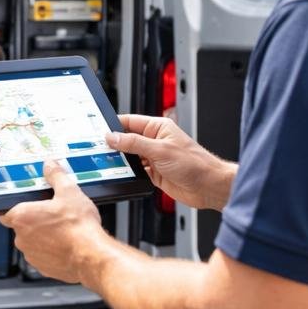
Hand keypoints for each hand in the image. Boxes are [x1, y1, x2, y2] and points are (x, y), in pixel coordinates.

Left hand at [0, 161, 106, 284]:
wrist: (91, 255)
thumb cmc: (78, 227)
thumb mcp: (69, 192)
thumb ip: (56, 176)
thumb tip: (50, 165)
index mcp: (22, 217)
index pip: (6, 211)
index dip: (17, 208)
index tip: (29, 206)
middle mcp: (21, 238)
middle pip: (22, 226)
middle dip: (35, 222)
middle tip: (54, 215)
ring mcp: (31, 255)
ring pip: (33, 242)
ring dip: (43, 237)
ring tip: (63, 230)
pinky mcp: (42, 268)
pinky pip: (43, 256)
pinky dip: (51, 252)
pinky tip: (66, 244)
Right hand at [105, 113, 234, 210]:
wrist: (208, 186)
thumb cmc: (194, 163)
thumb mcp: (160, 150)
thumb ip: (134, 143)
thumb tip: (113, 136)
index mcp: (158, 127)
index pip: (130, 122)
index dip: (114, 125)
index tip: (99, 130)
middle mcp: (155, 141)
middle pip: (127, 139)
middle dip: (114, 144)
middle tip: (99, 149)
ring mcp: (154, 157)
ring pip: (129, 156)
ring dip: (120, 160)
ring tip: (107, 162)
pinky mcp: (154, 173)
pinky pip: (135, 171)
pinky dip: (127, 172)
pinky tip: (120, 173)